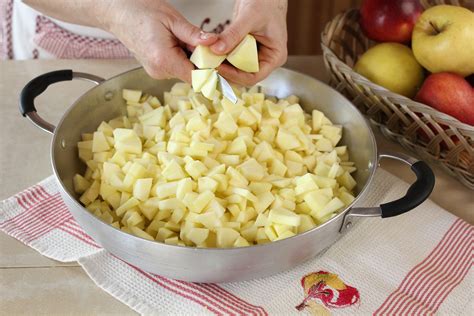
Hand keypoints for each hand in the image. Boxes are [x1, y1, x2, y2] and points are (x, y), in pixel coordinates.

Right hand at [101, 0, 217, 82]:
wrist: (116, 11)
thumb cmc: (140, 11)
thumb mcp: (172, 19)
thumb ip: (194, 35)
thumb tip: (214, 43)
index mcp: (163, 60)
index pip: (196, 76)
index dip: (213, 73)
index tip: (227, 68)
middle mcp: (159, 71)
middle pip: (193, 74)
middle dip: (205, 63)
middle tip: (212, 47)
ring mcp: (156, 71)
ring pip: (185, 71)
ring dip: (194, 59)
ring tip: (192, 40)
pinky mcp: (156, 67)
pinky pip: (176, 66)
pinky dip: (184, 58)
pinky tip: (182, 43)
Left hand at [210, 0, 287, 85]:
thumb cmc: (266, 3)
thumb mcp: (249, 18)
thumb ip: (233, 34)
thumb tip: (216, 49)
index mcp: (274, 57)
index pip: (254, 76)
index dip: (235, 75)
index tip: (219, 67)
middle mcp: (265, 59)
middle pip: (244, 76)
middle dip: (227, 72)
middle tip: (210, 65)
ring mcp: (255, 55)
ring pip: (236, 69)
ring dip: (223, 65)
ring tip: (208, 59)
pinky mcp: (245, 50)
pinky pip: (232, 59)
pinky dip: (222, 56)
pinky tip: (211, 52)